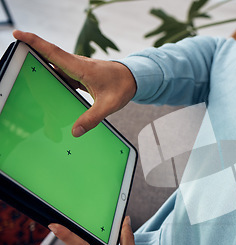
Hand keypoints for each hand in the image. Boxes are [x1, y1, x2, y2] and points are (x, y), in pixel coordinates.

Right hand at [13, 30, 136, 136]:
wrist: (134, 78)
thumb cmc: (123, 87)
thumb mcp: (109, 106)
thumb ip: (92, 119)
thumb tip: (75, 132)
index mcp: (82, 68)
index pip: (54, 53)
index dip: (35, 43)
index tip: (19, 34)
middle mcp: (77, 64)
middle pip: (49, 57)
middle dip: (31, 54)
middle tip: (16, 57)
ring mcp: (77, 68)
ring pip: (54, 66)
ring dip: (41, 68)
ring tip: (26, 75)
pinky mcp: (78, 74)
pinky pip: (61, 74)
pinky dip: (52, 78)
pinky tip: (46, 88)